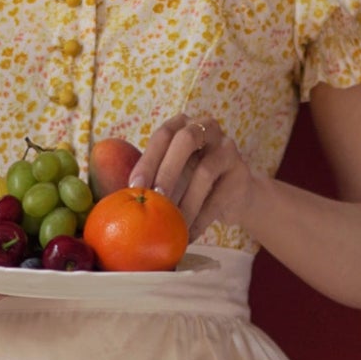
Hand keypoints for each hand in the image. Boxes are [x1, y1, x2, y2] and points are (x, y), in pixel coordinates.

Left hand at [130, 114, 256, 237]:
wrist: (236, 194)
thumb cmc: (193, 183)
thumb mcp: (173, 172)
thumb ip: (153, 178)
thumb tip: (119, 201)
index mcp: (183, 125)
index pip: (163, 135)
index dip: (148, 159)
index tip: (134, 186)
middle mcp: (207, 128)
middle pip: (186, 140)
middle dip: (167, 171)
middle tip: (155, 199)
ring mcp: (227, 148)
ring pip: (205, 172)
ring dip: (185, 202)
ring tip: (173, 226)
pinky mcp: (241, 173)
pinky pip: (218, 197)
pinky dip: (200, 220)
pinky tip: (188, 235)